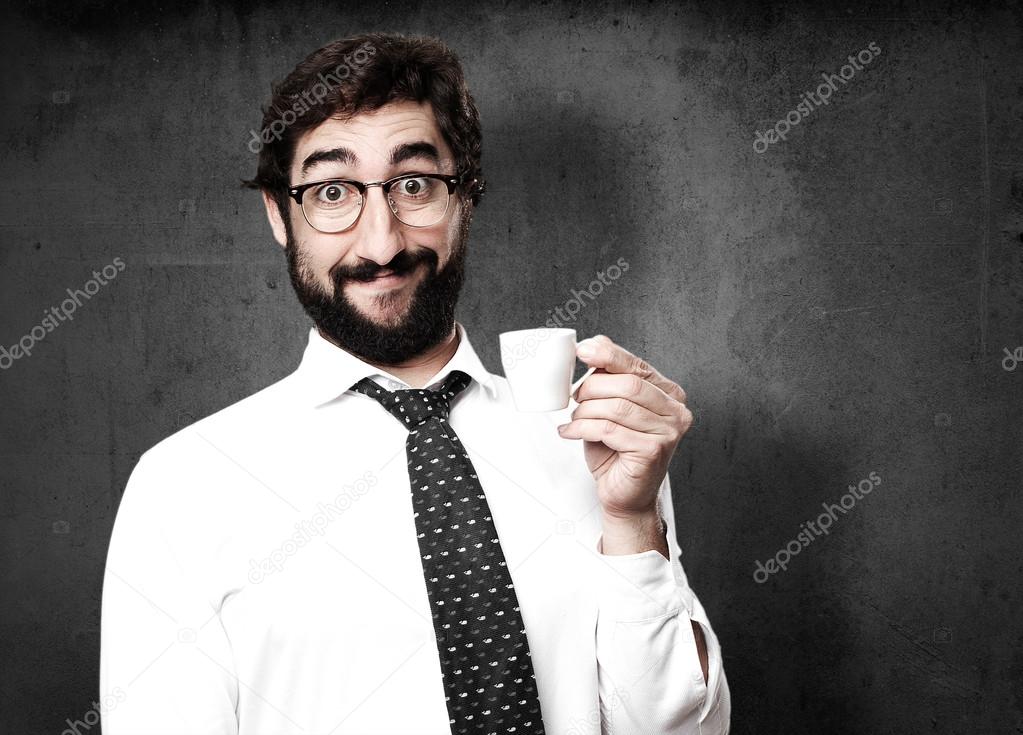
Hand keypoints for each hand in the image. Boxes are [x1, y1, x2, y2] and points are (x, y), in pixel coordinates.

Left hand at [557, 335, 692, 553]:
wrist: (624, 495)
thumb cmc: (617, 452)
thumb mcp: (610, 407)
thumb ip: (609, 378)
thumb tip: (595, 343)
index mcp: (669, 394)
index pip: (637, 366)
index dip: (608, 355)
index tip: (583, 351)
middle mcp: (675, 411)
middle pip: (627, 384)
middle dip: (592, 388)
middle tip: (575, 398)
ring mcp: (668, 431)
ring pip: (616, 407)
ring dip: (586, 411)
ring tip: (575, 419)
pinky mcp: (653, 450)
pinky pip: (609, 429)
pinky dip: (582, 428)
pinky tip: (570, 431)